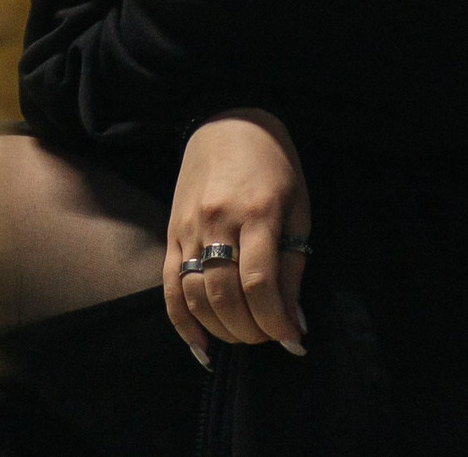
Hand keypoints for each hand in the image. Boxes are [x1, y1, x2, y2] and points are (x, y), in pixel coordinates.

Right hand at [165, 110, 310, 365]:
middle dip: (250, 330)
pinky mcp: (170, 234)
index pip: (259, 283)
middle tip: (270, 337)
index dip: (275, 320)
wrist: (227, 120)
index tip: (292, 340)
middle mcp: (218, 221)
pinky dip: (183, 323)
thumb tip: (294, 320)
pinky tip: (201, 346)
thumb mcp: (297, 207)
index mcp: (257, 211)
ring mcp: (188, 229)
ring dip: (221, 330)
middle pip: (225, 295)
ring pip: (196, 296)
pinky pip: (169, 287)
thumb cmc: (273, 164)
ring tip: (244, 337)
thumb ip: (293, 264)